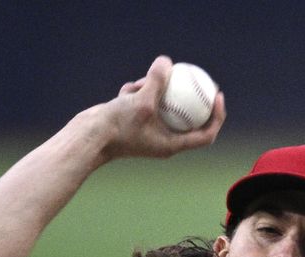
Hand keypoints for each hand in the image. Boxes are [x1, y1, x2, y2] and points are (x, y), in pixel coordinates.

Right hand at [98, 56, 225, 159]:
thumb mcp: (140, 101)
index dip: (217, 117)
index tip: (217, 96)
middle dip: (193, 98)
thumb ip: (156, 82)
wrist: (87, 138)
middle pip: (188, 118)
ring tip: (141, 83)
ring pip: (163, 105)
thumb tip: (167, 62)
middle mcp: (162, 141)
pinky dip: (138, 92)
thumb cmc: (115, 127)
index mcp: (171, 146)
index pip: (205, 135)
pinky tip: (126, 89)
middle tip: (199, 78)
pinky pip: (145, 102)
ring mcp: (148, 131)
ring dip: (155, 89)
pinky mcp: (135, 122)